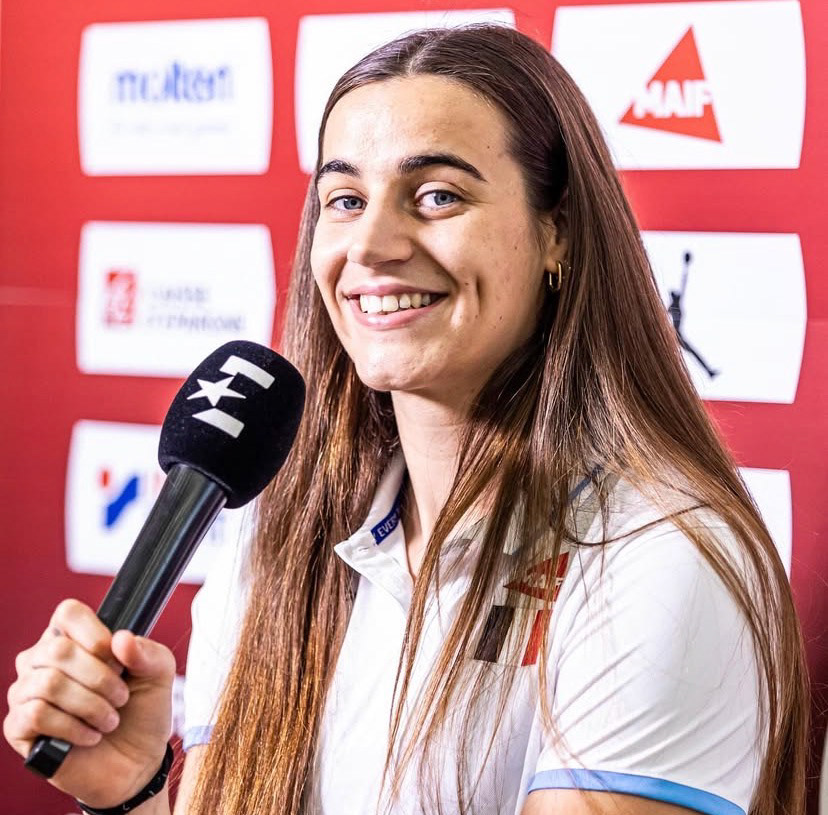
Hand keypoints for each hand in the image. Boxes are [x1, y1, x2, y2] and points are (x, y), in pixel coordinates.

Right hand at [4, 599, 175, 807]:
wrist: (135, 762)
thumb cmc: (142, 710)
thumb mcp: (158, 673)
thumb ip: (147, 651)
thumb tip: (121, 639)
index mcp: (74, 638)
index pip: (68, 613)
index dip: (95, 634)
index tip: (118, 660)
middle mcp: (43, 660)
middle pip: (57, 650)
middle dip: (99, 677)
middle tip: (121, 696)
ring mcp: (26, 692)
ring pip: (48, 683)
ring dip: (90, 705)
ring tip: (110, 719)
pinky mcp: (19, 726)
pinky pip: (36, 714)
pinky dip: (73, 726)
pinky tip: (91, 735)